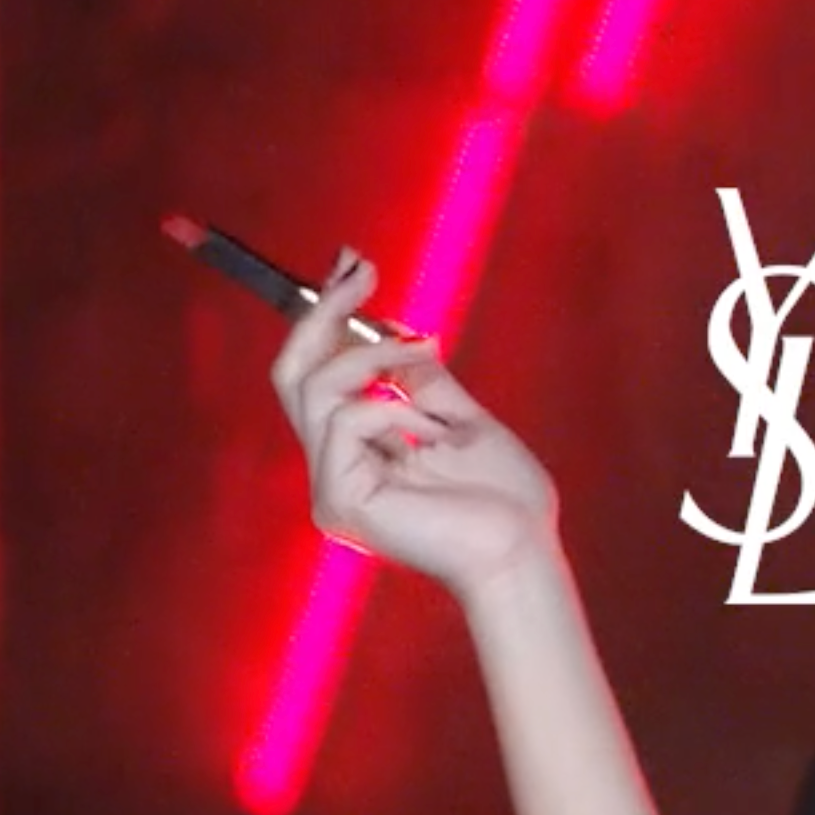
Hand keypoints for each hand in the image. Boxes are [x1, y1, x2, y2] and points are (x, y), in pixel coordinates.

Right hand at [269, 251, 559, 601]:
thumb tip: (395, 332)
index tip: (352, 264)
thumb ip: (421, 381)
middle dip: (325, 311)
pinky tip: (431, 434)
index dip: (322, 316)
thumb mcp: (461, 420)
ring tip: (425, 364)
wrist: (522, 551)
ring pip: (316, 387)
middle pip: (291, 372)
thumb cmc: (502, 500)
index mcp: (356, 453)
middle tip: (363, 269)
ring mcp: (331, 487)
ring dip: (377, 359)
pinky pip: (346, 420)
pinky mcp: (340, 500)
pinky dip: (393, 409)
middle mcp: (333, 469)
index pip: (314, 374)